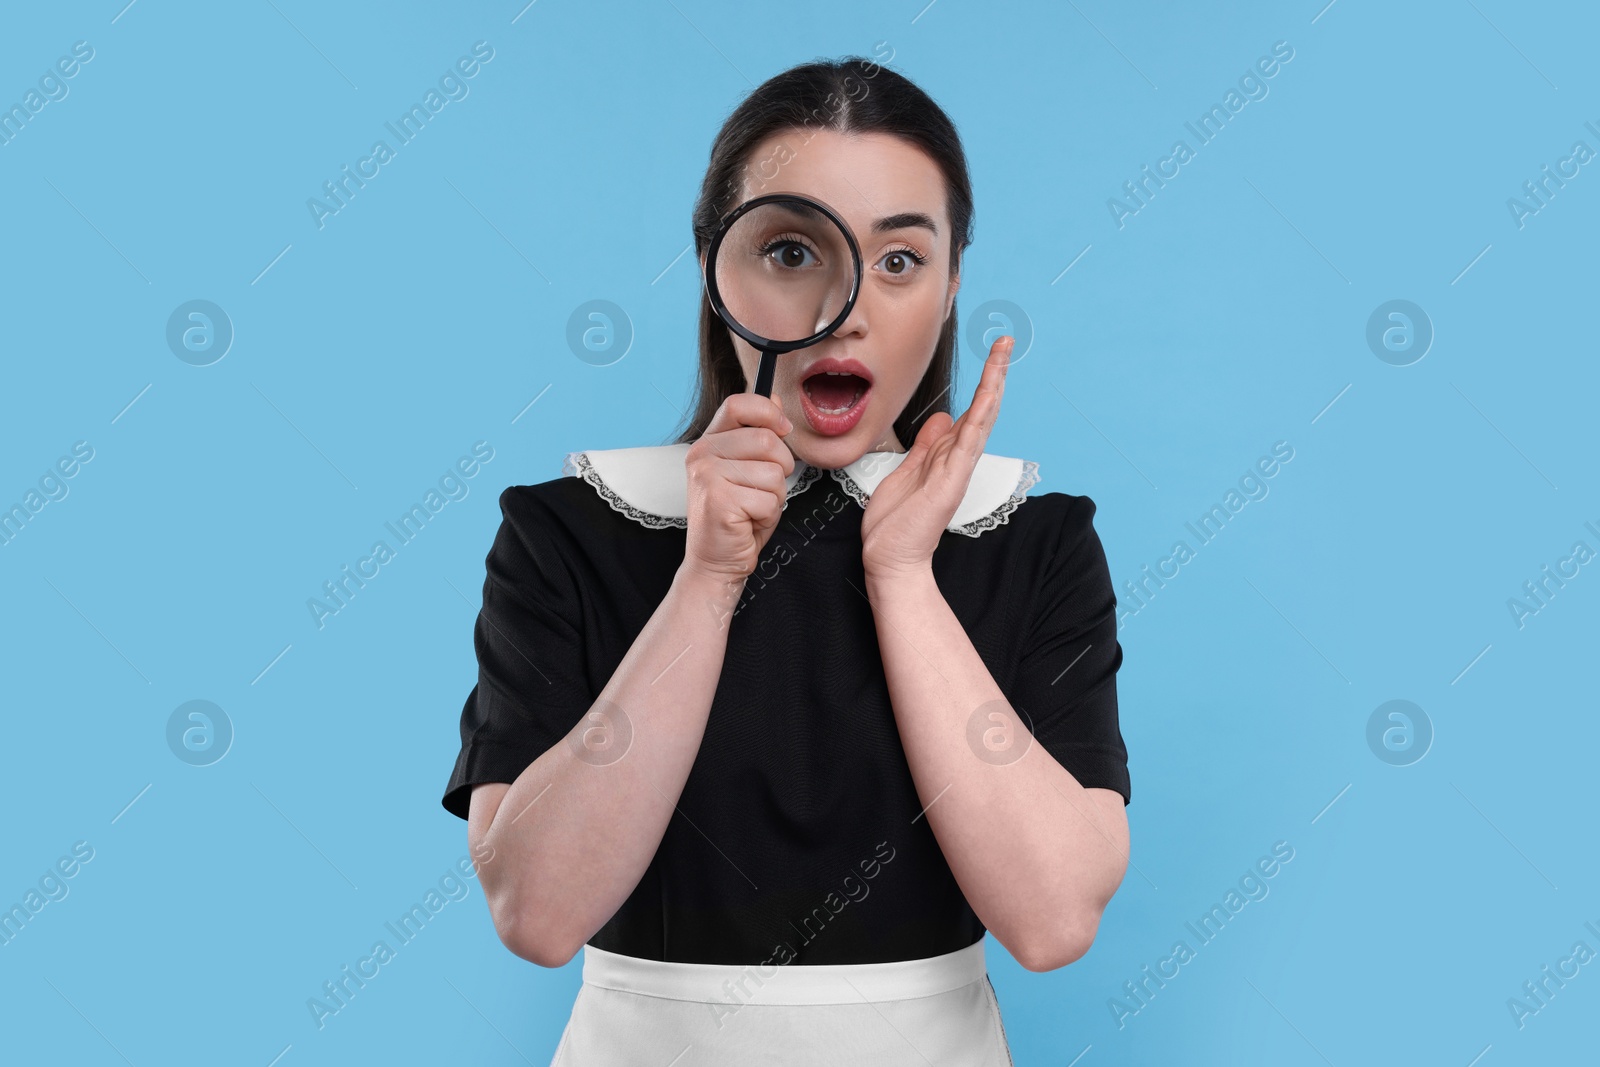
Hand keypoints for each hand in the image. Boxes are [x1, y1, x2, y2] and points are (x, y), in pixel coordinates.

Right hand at [683, 389, 795, 582]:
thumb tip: (777, 399)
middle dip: (781, 468)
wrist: (716, 561)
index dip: (769, 412)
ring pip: (773, 473)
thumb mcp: (751, 469)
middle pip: (767, 440)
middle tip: (764, 488)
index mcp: (709, 441)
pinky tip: (749, 522)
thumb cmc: (737, 517)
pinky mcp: (719, 501)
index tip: (784, 429)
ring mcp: (707, 477)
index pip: (738, 404)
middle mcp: (702, 454)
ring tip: (754, 508)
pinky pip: (769, 500)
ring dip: (775, 496)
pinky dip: (769, 515)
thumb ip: (760, 435)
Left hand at [861, 335, 1012, 577]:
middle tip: (1004, 343)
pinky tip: (988, 394)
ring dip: (992, 386)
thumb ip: (927, 445)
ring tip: (1001, 355)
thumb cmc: (896, 522)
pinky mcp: (950, 481)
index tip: (991, 355)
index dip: (981, 383)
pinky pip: (968, 443)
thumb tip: (942, 417)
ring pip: (980, 419)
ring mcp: (956, 469)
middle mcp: (957, 459)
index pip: (968, 412)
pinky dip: (979, 417)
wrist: (891, 558)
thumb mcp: (908, 471)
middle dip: (994, 375)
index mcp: (946, 455)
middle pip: (981, 409)